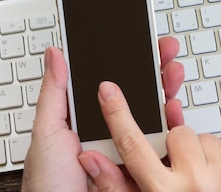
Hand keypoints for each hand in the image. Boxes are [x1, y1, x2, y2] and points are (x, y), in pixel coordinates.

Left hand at [21, 36, 183, 191]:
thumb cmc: (47, 185)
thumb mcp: (47, 133)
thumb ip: (55, 93)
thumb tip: (55, 54)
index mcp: (87, 121)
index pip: (112, 84)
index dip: (128, 62)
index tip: (141, 43)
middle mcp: (110, 135)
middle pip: (139, 97)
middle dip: (155, 71)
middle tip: (165, 52)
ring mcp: (128, 154)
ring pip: (155, 120)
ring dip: (166, 95)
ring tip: (171, 75)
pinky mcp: (142, 172)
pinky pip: (162, 149)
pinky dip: (174, 130)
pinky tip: (173, 113)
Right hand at [78, 82, 220, 191]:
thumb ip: (116, 187)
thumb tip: (91, 159)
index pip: (132, 145)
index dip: (117, 113)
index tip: (108, 90)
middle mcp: (196, 185)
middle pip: (177, 134)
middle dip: (176, 149)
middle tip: (177, 172)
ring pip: (207, 139)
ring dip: (202, 156)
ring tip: (200, 182)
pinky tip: (220, 183)